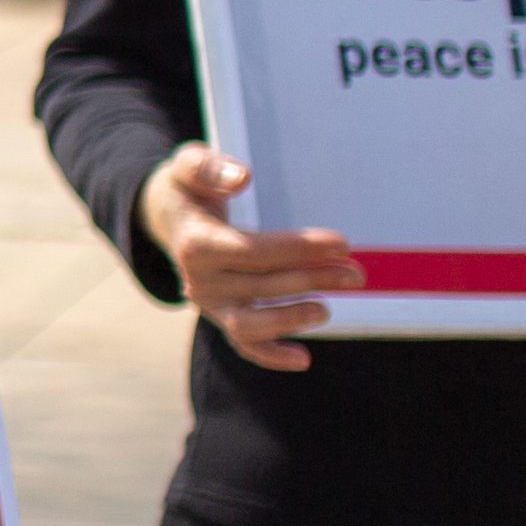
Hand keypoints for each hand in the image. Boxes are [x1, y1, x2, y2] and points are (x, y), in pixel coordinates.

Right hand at [141, 144, 355, 372]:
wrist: (169, 217)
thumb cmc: (188, 189)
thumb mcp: (188, 166)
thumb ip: (208, 167)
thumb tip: (241, 178)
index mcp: (195, 244)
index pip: (254, 251)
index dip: (298, 249)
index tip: (341, 243)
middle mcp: (198, 280)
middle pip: (263, 285)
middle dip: (313, 279)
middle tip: (355, 272)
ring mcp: (208, 303)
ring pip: (252, 323)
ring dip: (294, 318)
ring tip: (328, 307)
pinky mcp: (219, 316)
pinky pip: (243, 343)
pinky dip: (270, 355)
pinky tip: (303, 358)